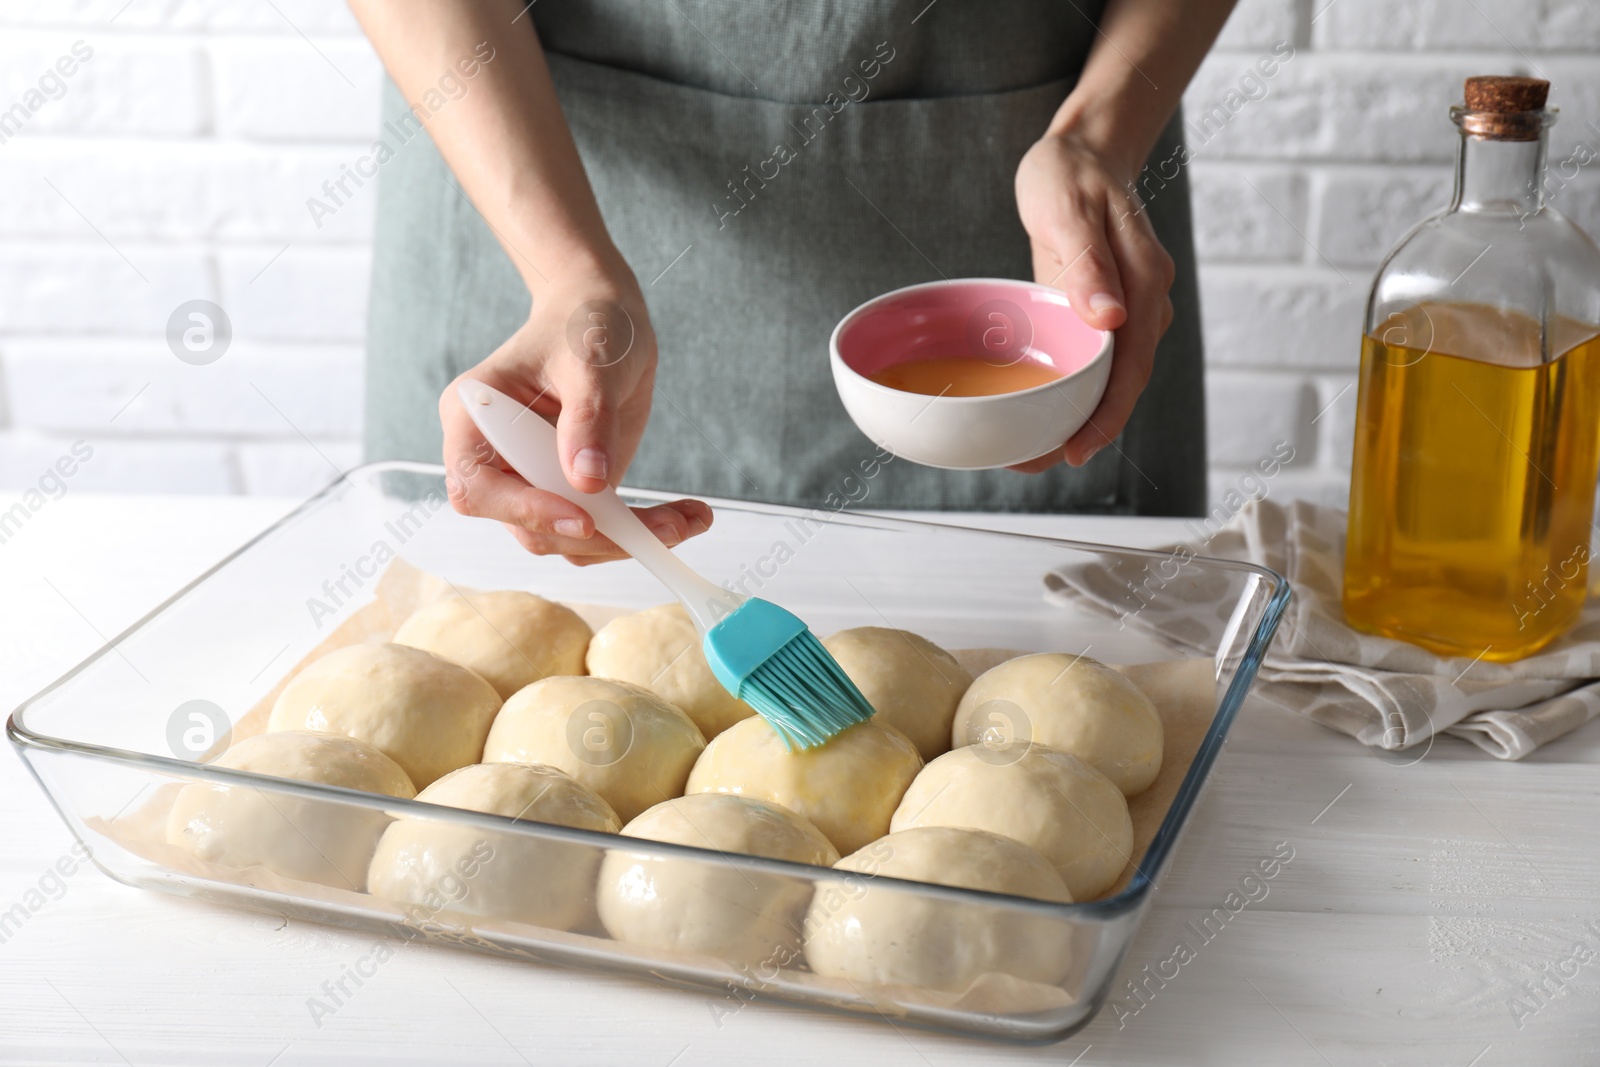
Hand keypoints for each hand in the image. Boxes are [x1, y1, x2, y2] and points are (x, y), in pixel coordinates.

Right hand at [440, 263, 712, 564]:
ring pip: (567, 539)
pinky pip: (600, 530)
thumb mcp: (591, 363)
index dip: (525, 511)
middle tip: (665, 529)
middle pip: (528, 526)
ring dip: (627, 540)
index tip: (583, 518)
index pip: (478, 487)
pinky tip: (685, 519)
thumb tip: (588, 481)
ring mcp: (534, 480)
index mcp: (475, 420)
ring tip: (689, 522)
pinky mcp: (572, 491)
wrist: (606, 316)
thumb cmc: (585, 323)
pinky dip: (641, 532)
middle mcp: (496, 459)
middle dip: (597, 536)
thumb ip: (588, 419)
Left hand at [1012, 130, 1175, 470]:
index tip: (1076, 449)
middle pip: (1124, 384)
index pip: (1132, 366)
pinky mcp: (1106, 313)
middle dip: (1087, 430)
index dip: (1107, 415)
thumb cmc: (1071, 174)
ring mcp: (1128, 310)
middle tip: (1036, 462)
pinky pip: (1094, 362)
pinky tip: (1039, 410)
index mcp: (1143, 282)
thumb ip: (1089, 265)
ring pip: (1110, 379)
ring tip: (1031, 450)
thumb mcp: (1069, 209)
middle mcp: (1144, 302)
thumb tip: (1110, 320)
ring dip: (1078, 417)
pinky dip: (1071, 390)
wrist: (1083, 152)